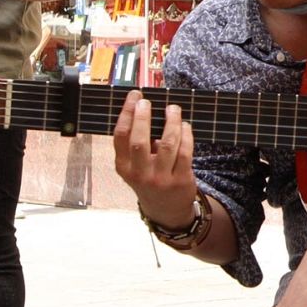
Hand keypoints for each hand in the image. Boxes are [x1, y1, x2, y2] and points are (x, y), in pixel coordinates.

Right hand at [113, 92, 198, 227]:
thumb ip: (136, 143)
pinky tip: (184, 125)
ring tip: (173, 109)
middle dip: (143, 117)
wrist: (166, 210)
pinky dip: (186, 134)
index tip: (135, 96)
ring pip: (167, 143)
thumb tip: (145, 108)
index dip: (127, 113)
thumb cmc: (149, 178)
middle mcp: (139, 174)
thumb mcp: (134, 166)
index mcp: (124, 167)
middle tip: (148, 101)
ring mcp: (160, 179)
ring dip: (171, 122)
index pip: (120, 136)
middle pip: (139, 140)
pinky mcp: (180, 180)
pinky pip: (185, 151)